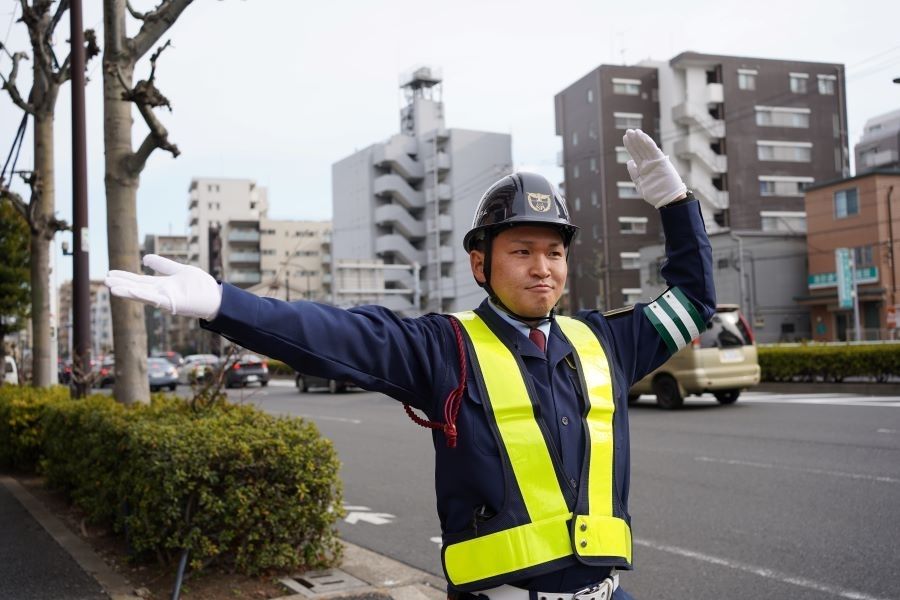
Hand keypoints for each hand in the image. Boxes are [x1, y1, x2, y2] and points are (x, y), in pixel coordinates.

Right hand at [105, 254, 222, 319]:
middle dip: (122, 284)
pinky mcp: (173, 304)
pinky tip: (131, 292)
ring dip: (127, 291)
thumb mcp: (179, 270)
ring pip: (143, 295)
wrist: (216, 296)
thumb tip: (145, 258)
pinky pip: (155, 300)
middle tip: (104, 280)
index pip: (139, 280)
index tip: (110, 273)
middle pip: (137, 287)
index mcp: (162, 285)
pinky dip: (143, 296)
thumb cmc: (199, 285)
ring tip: (111, 288)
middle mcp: (161, 293)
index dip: (125, 277)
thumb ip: (163, 265)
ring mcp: (166, 299)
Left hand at [623, 129, 686, 207]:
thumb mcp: (640, 184)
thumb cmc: (655, 194)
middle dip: (634, 140)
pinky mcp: (661, 161)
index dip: (630, 146)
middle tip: (628, 131)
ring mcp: (655, 162)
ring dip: (640, 139)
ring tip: (634, 131)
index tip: (626, 138)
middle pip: (639, 149)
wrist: (667, 199)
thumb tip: (629, 162)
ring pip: (646, 148)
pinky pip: (654, 150)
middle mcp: (649, 163)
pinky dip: (648, 143)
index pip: (635, 154)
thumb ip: (634, 173)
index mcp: (643, 168)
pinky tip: (642, 136)